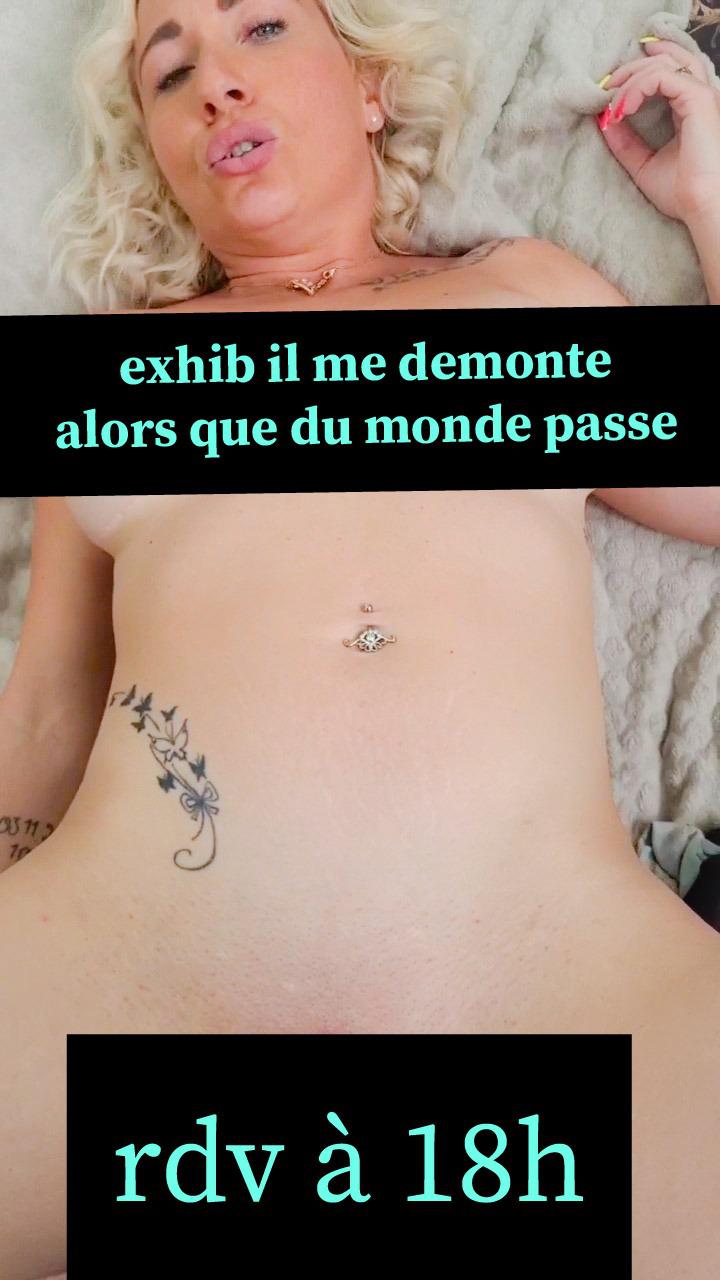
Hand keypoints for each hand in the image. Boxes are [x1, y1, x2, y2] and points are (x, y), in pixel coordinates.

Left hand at [597, 38, 719, 224]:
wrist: (701, 206)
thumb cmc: (682, 192)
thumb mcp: (643, 164)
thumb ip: (625, 143)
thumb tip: (604, 121)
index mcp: (690, 108)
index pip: (668, 71)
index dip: (638, 73)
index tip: (611, 91)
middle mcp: (698, 96)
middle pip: (667, 58)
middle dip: (631, 67)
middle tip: (606, 85)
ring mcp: (700, 94)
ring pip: (662, 63)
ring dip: (630, 79)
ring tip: (612, 105)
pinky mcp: (699, 99)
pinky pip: (662, 76)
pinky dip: (637, 87)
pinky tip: (623, 108)